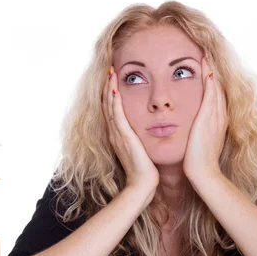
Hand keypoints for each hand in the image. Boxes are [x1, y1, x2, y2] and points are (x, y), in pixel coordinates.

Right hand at [102, 67, 158, 200]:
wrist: (142, 186)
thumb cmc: (146, 171)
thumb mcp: (142, 152)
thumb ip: (142, 142)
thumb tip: (148, 134)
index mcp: (120, 136)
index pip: (113, 110)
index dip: (112, 94)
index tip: (114, 79)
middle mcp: (115, 133)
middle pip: (107, 104)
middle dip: (108, 86)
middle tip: (109, 69)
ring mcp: (117, 135)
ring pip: (109, 106)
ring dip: (109, 88)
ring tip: (110, 72)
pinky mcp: (123, 137)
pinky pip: (116, 115)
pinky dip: (114, 101)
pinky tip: (114, 89)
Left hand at [183, 57, 227, 180]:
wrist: (204, 173)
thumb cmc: (200, 163)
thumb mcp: (201, 145)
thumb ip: (200, 136)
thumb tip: (195, 133)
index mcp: (218, 123)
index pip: (217, 97)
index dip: (214, 83)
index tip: (208, 70)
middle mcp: (220, 117)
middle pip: (219, 89)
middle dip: (214, 72)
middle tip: (209, 55)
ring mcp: (216, 117)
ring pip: (216, 88)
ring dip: (212, 71)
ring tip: (207, 55)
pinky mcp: (209, 118)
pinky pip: (211, 93)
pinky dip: (209, 79)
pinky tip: (205, 67)